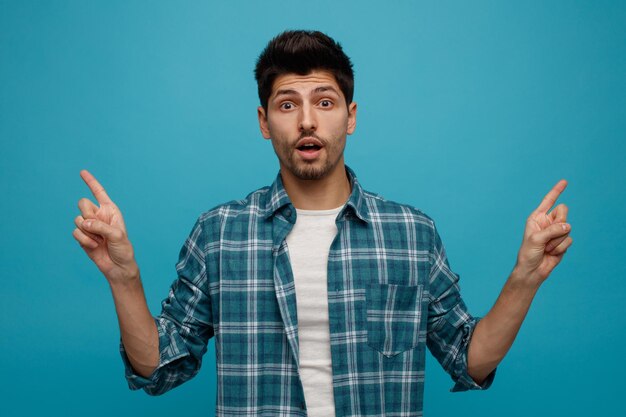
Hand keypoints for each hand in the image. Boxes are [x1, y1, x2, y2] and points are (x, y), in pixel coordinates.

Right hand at [73, 170, 138, 284]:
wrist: (117, 266)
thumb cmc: (122, 249)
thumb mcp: (117, 235)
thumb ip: (100, 226)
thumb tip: (82, 223)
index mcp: (110, 210)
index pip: (99, 192)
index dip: (90, 182)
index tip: (82, 171)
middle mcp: (98, 215)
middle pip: (82, 203)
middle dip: (88, 214)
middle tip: (98, 227)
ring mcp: (89, 226)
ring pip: (77, 219)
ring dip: (88, 232)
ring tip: (100, 241)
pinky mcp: (82, 236)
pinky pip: (75, 232)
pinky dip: (84, 240)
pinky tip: (94, 246)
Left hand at [515, 180, 572, 285]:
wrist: (532, 270)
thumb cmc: (528, 253)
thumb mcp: (536, 239)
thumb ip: (552, 230)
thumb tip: (568, 226)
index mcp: (537, 217)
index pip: (548, 201)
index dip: (556, 191)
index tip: (565, 181)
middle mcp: (547, 222)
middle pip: (563, 212)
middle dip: (559, 223)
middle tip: (549, 235)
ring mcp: (556, 232)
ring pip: (567, 228)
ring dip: (556, 240)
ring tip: (546, 248)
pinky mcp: (563, 241)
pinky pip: (569, 240)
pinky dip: (560, 248)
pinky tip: (551, 253)